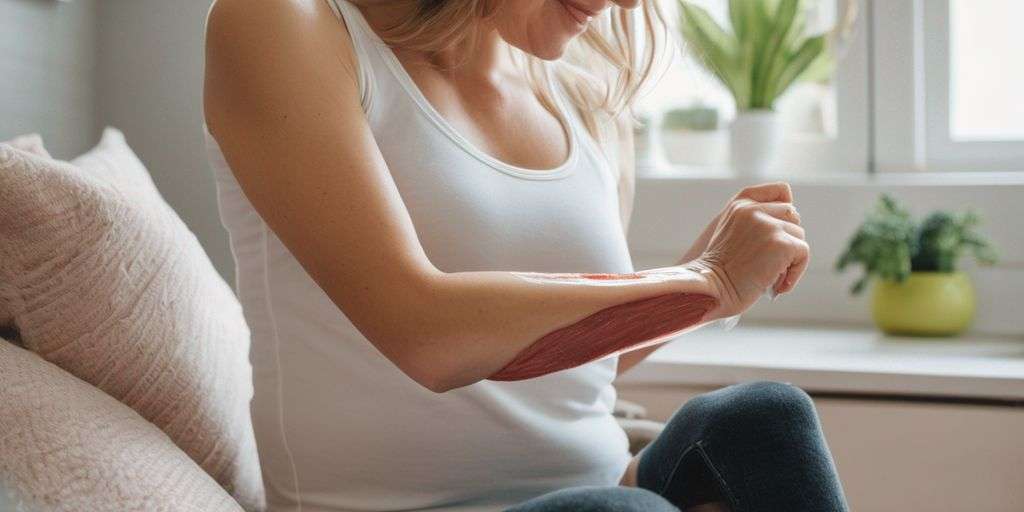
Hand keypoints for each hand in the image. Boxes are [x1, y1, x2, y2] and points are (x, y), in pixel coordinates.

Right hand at [692, 183, 808, 318]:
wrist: (712, 289)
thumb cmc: (718, 271)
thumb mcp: (729, 233)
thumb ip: (753, 221)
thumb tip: (789, 225)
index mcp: (739, 204)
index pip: (780, 190)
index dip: (785, 209)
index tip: (777, 230)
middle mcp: (753, 210)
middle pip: (792, 216)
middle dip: (787, 238)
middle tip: (771, 261)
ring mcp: (768, 226)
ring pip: (799, 236)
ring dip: (790, 257)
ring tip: (771, 275)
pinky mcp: (781, 243)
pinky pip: (803, 253)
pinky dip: (795, 271)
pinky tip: (778, 284)